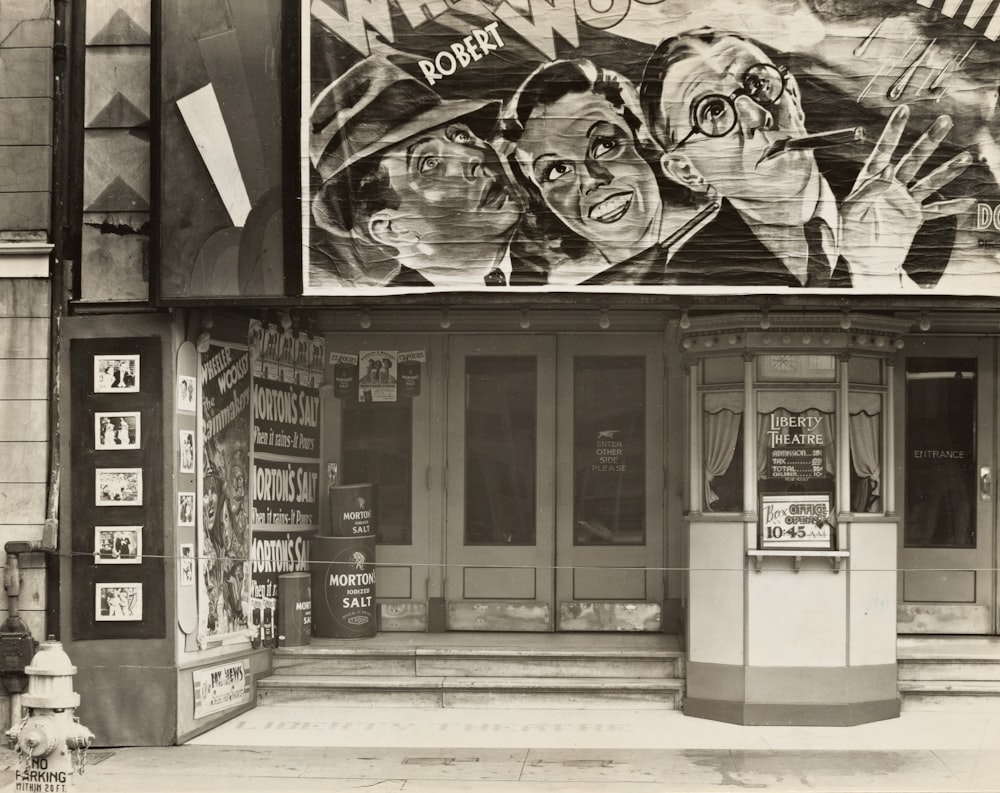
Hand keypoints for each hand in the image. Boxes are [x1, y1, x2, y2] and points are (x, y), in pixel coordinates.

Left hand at [839, 105, 975, 288]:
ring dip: (947, 169)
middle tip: (945, 120)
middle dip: (929, 140)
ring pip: (929, 181)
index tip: (903, 110)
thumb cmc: (850, 236)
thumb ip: (865, 192)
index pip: (882, 152)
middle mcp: (891, 187)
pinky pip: (936, 210)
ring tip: (966, 157)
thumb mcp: (850, 214)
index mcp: (871, 181)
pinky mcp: (915, 217)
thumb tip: (887, 171)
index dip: (893, 131)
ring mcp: (905, 200)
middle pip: (913, 159)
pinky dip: (951, 207)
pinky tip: (968, 202)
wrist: (865, 262)